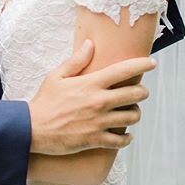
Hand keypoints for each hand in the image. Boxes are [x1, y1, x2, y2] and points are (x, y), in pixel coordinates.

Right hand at [28, 40, 154, 155]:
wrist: (32, 129)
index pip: (123, 70)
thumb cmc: (44, 102)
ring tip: (130, 112)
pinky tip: (125, 136)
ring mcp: (99, 122)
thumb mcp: (56, 76)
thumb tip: (90, 44)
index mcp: (91, 84)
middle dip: (142, 92)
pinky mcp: (96, 139)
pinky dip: (126, 138)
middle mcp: (99, 102)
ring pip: (132, 116)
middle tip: (139, 92)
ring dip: (135, 113)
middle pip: (136, 94)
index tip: (152, 63)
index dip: (141, 65)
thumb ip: (76, 61)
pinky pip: (121, 140)